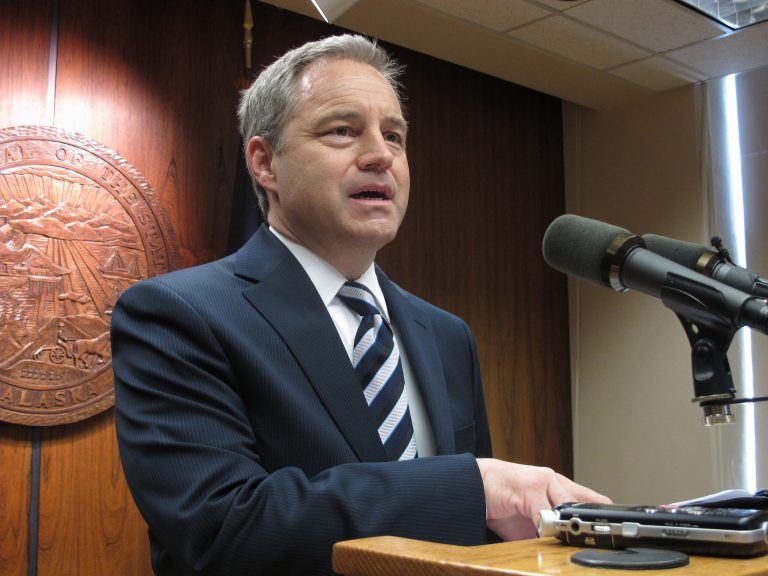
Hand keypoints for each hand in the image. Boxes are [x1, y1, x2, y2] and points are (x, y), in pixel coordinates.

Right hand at [476, 458, 610, 540]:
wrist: (472, 484)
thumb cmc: (502, 500)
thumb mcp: (530, 520)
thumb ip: (548, 532)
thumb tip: (566, 552)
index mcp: (559, 488)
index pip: (591, 501)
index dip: (605, 517)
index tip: (618, 533)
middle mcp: (554, 481)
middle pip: (587, 502)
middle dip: (594, 522)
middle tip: (606, 539)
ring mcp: (543, 481)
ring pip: (569, 504)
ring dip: (574, 523)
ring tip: (579, 535)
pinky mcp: (529, 486)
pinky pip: (545, 510)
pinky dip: (550, 525)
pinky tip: (550, 533)